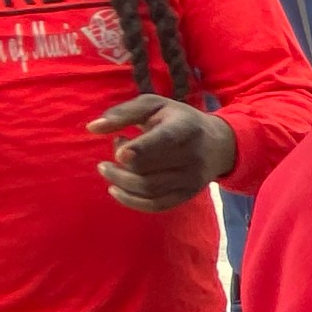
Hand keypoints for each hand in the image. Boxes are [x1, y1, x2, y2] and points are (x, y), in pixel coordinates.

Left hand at [87, 95, 237, 213]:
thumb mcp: (154, 106)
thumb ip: (123, 113)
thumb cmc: (177, 120)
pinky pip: (157, 205)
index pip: (165, 140)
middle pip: (148, 169)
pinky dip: (131, 201)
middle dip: (118, 166)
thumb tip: (92, 128)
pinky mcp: (189, 194)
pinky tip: (116, 190)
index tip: (120, 154)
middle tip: (109, 157)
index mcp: (186, 127)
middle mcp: (193, 155)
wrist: (218, 144)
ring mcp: (192, 178)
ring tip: (108, 170)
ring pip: (149, 189)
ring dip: (120, 182)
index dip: (142, 148)